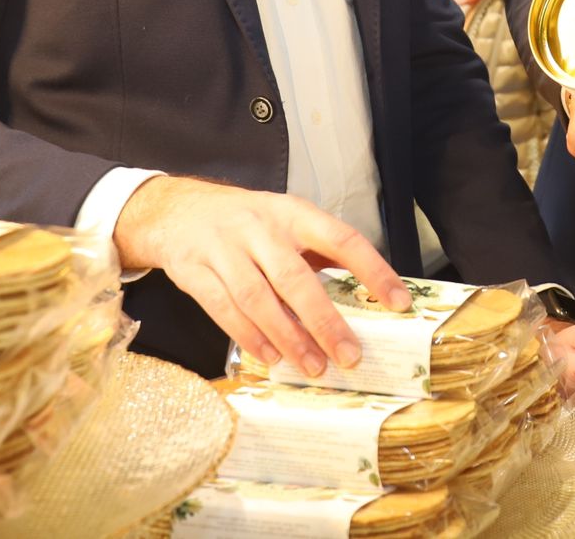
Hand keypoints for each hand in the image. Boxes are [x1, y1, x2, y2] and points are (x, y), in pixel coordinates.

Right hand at [114, 175, 409, 377]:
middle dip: (324, 321)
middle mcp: (259, 227)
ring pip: (258, 298)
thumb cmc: (246, 222)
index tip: (398, 302)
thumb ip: (317, 252)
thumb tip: (362, 294)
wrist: (175, 209)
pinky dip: (249, 336)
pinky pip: (223, 309)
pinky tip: (270, 357)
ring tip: (313, 366)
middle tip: (349, 355)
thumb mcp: (285, 221)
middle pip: (295, 278)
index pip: (341, 238)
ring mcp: (223, 248)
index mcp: (292, 213)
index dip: (373, 269)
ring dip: (288, 337)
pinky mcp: (194, 271)